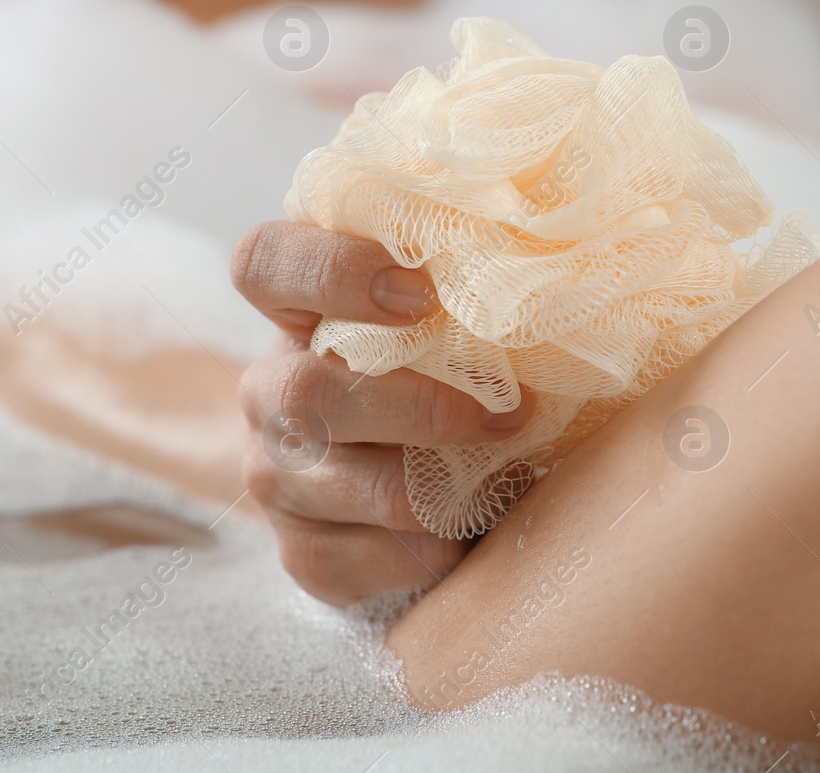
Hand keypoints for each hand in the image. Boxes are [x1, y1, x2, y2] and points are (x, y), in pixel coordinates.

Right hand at [232, 221, 530, 605]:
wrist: (403, 488)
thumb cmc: (441, 380)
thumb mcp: (442, 325)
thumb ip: (469, 291)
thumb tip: (555, 266)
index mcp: (298, 311)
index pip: (265, 261)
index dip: (331, 271)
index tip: (420, 294)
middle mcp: (269, 390)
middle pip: (305, 391)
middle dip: (417, 407)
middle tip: (509, 412)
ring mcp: (275, 476)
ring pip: (343, 484)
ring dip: (436, 485)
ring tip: (504, 475)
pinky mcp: (303, 551)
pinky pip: (361, 557)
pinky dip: (428, 548)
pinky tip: (462, 532)